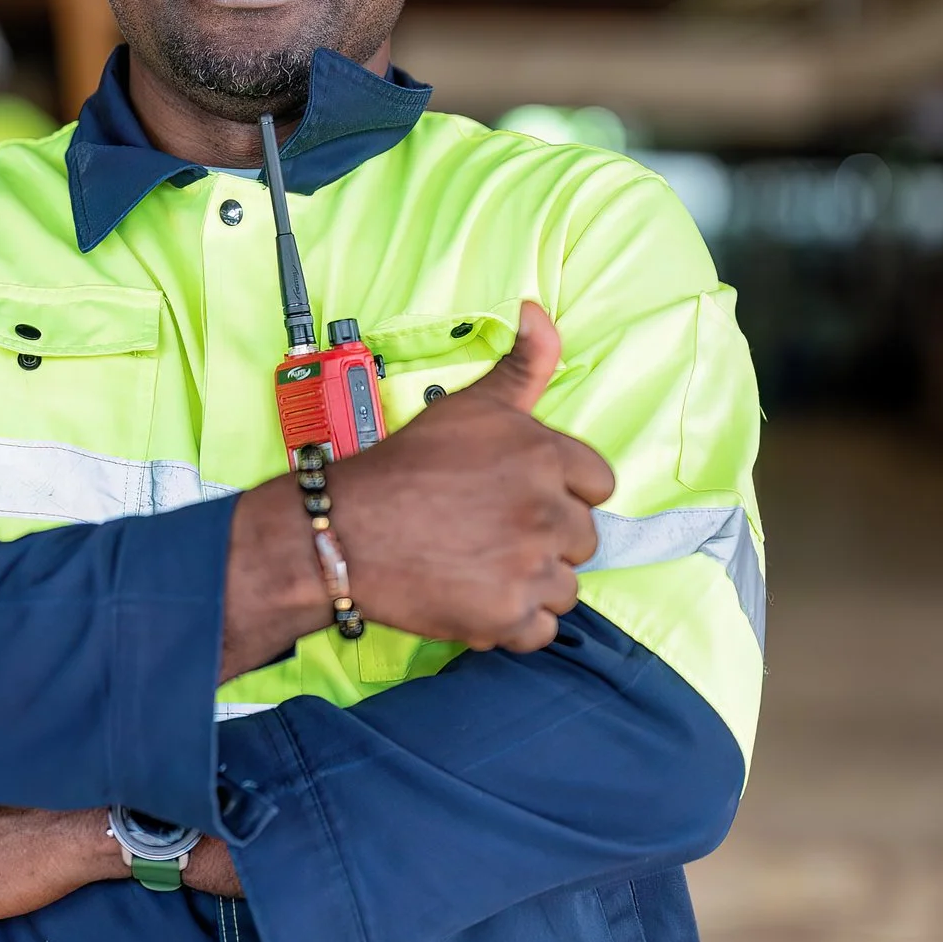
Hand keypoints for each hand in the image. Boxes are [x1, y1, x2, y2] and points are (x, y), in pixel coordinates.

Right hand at [223, 301, 611, 671]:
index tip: (521, 496)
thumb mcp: (470, 405)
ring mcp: (530, 567)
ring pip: (564, 586)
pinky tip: (476, 597)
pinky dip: (513, 623)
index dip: (561, 491)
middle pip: (582, 539)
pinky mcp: (510, 617)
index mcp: (544, 455)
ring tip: (480, 564)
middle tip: (490, 531)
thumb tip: (540, 312)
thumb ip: (523, 364)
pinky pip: (540, 629)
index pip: (598, 484)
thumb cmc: (404, 466)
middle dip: (544, 538)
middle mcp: (546, 511)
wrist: (344, 531)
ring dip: (530, 582)